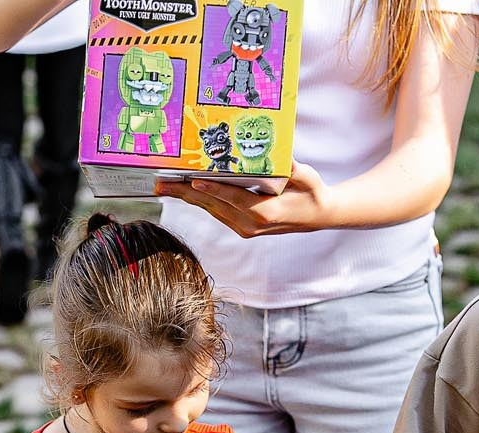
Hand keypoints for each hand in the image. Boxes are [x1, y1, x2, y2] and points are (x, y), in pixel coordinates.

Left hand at [156, 160, 330, 238]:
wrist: (318, 215)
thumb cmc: (312, 192)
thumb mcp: (306, 177)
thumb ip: (293, 170)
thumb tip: (283, 159)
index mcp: (263, 213)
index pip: (232, 198)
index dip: (212, 189)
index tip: (192, 181)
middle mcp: (249, 224)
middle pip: (212, 206)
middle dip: (184, 194)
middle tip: (161, 184)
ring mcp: (244, 227)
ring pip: (209, 210)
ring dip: (185, 198)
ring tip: (163, 186)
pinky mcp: (241, 226)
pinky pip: (215, 211)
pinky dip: (199, 201)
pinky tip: (183, 191)